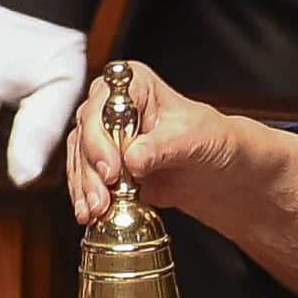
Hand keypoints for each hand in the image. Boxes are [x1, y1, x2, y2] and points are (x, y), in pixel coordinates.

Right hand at [63, 61, 237, 225]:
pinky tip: (90, 213)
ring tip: (95, 211)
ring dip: (85, 188)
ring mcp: (104, 136)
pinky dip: (85, 197)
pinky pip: (84, 178)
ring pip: (80, 158)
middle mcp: (112, 105)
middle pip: (86, 133)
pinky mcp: (102, 164)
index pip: (105, 106)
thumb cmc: (211, 139)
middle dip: (91, 169)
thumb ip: (162, 146)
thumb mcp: (194, 138)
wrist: (217, 169)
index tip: (112, 167)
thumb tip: (132, 158)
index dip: (102, 137)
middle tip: (102, 197)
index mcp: (135, 84)